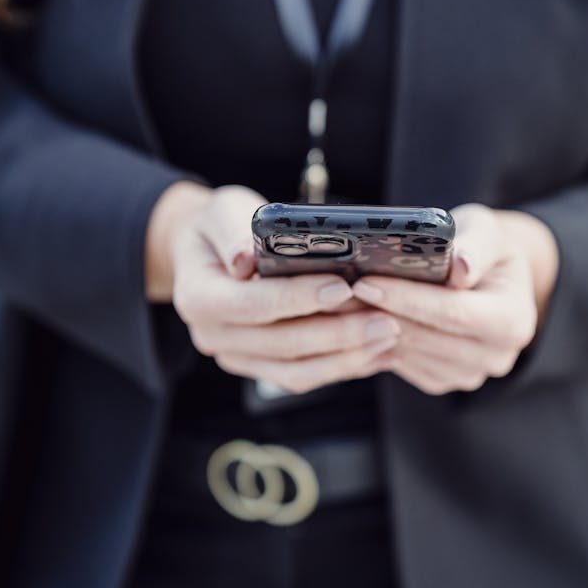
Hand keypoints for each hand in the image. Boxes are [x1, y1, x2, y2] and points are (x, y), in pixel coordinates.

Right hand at [145, 182, 400, 393]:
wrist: (210, 254)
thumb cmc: (222, 226)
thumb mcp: (221, 212)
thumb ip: (232, 231)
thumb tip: (245, 259)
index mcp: (197, 298)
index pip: (253, 305)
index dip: (298, 298)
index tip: (343, 287)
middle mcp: (212, 336)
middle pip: (282, 344)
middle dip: (339, 333)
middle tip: (386, 320)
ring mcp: (236, 358)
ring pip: (297, 370)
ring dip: (347, 356)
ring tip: (390, 335)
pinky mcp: (260, 367)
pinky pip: (304, 376)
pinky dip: (342, 366)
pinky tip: (377, 352)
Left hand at [351, 203, 558, 394]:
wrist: (483, 273)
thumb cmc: (482, 246)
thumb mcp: (486, 230)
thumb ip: (477, 245)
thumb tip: (460, 267)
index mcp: (514, 321)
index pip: (452, 312)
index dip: (407, 298)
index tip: (366, 282)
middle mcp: (496, 356)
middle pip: (426, 336)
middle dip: (379, 311)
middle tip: (335, 292)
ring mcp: (468, 374)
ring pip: (408, 352)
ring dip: (369, 328)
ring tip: (337, 301)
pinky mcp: (441, 380)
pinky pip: (401, 364)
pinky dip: (374, 340)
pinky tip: (353, 317)